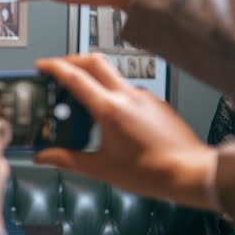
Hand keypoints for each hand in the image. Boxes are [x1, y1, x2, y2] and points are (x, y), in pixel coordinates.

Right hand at [35, 54, 218, 209]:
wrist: (192, 173)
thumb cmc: (153, 171)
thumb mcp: (101, 168)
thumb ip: (68, 160)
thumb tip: (45, 157)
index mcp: (110, 110)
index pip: (75, 77)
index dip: (54, 67)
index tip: (42, 65)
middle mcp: (128, 96)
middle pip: (94, 62)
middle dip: (72, 60)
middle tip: (58, 69)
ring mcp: (144, 96)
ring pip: (111, 75)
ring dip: (92, 79)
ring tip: (82, 101)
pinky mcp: (155, 103)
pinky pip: (127, 90)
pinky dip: (111, 94)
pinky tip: (109, 117)